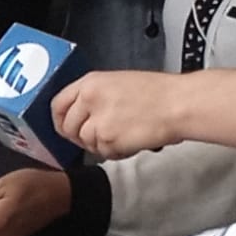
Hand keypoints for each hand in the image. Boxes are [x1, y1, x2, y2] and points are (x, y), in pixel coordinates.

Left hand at [52, 70, 185, 158]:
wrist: (177, 104)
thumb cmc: (158, 93)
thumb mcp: (117, 82)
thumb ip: (94, 96)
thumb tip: (81, 113)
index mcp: (90, 83)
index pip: (58, 104)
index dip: (60, 119)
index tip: (65, 127)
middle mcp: (89, 100)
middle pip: (68, 127)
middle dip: (80, 137)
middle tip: (98, 137)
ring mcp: (97, 121)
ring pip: (86, 143)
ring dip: (102, 144)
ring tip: (123, 135)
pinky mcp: (109, 140)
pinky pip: (103, 153)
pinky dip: (115, 152)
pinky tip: (130, 141)